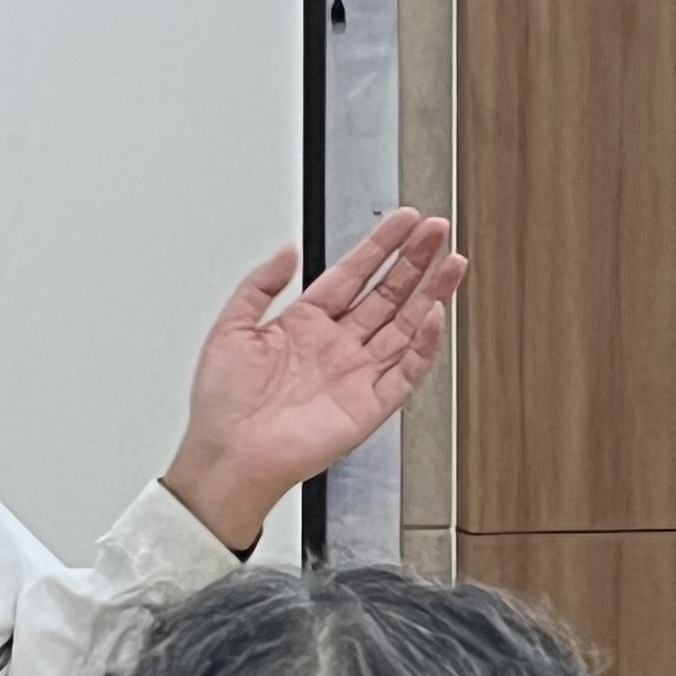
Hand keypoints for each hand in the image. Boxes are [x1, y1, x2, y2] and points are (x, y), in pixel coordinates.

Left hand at [163, 210, 465, 551]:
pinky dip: (424, 344)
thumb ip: (260, 284)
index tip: (404, 220)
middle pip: (388, 293)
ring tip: (453, 262)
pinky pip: (407, 370)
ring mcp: (357, 374)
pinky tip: (434, 314)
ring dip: (431, 293)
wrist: (228, 455)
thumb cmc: (222, 404)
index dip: (381, 245)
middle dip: (414, 260)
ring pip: (406, 325)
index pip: (354, 273)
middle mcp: (338, 346)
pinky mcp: (371, 405)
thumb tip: (286, 250)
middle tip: (437, 229)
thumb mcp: (231, 327)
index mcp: (306, 324)